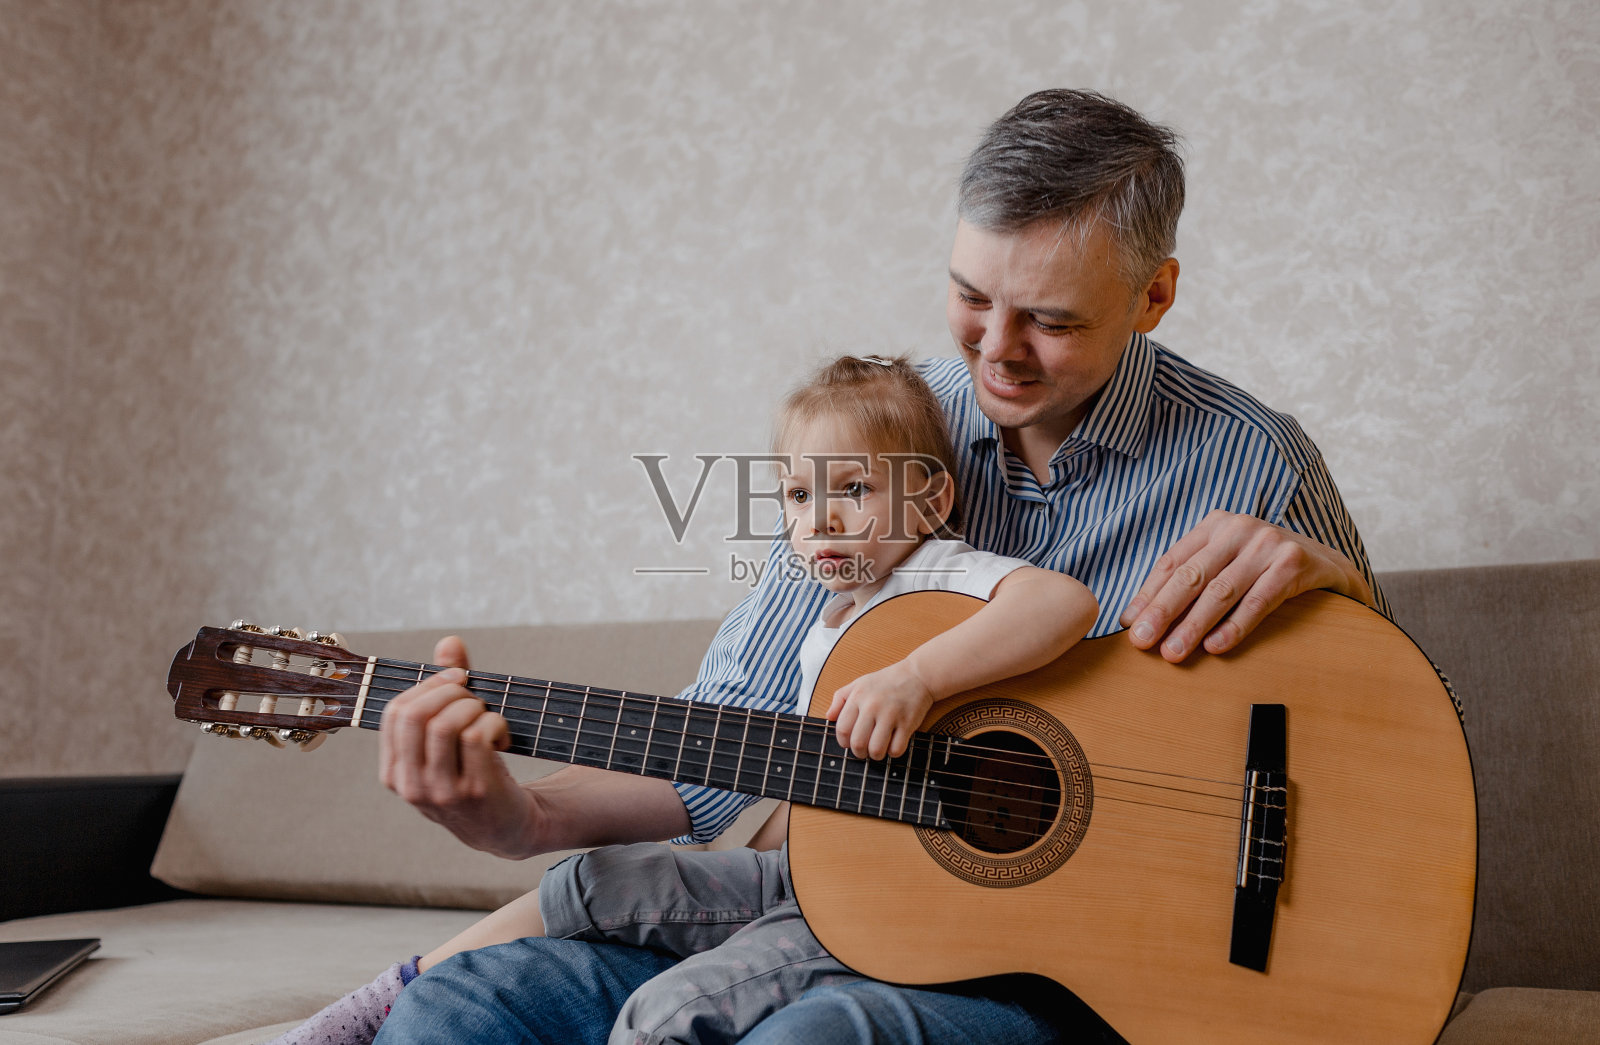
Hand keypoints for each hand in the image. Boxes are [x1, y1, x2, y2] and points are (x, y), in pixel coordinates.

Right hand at [378, 636, 539, 857]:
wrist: (507, 828)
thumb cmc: (475, 773)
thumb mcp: (451, 739)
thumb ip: (447, 689)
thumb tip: (449, 643)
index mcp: (395, 772)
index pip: (395, 713)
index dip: (428, 685)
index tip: (457, 678)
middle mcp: (412, 785)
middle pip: (415, 715)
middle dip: (448, 690)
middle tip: (472, 692)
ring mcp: (442, 792)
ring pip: (445, 724)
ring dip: (472, 707)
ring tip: (486, 715)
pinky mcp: (475, 792)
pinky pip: (477, 737)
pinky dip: (494, 723)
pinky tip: (501, 736)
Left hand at [825, 661, 934, 759]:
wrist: (917, 675)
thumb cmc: (886, 681)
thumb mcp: (859, 683)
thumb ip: (840, 699)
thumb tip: (829, 717)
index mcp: (858, 697)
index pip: (842, 729)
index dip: (844, 742)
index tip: (850, 743)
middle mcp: (872, 706)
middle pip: (858, 743)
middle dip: (859, 753)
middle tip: (864, 751)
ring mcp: (891, 715)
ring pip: (876, 749)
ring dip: (876, 755)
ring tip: (878, 750)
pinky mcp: (908, 723)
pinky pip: (896, 749)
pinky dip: (893, 753)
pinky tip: (893, 744)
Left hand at [1119, 510, 1374, 662]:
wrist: (1328, 564)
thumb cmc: (1264, 567)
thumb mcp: (1227, 562)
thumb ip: (1190, 580)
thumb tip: (1136, 617)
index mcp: (1215, 524)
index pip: (1173, 562)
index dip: (1148, 594)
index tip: (1128, 624)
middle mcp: (1239, 528)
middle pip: (1192, 576)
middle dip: (1163, 612)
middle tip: (1142, 642)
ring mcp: (1268, 544)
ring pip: (1220, 591)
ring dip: (1193, 626)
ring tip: (1173, 653)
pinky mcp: (1294, 564)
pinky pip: (1257, 602)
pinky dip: (1234, 626)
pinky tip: (1215, 647)